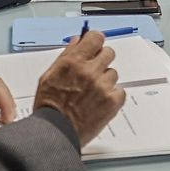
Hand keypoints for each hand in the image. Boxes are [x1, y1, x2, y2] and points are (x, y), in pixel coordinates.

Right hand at [33, 31, 125, 145]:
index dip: (96, 42)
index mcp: (73, 62)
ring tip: (91, 93)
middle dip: (101, 60)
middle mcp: (89, 71)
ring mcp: (102, 86)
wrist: (55, 133)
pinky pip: (120, 91)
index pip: (96, 37)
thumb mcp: (49, 75)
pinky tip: (99, 102)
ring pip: (113, 73)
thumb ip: (66, 55)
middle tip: (93, 72)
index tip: (95, 46)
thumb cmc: (49, 106)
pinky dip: (112, 96)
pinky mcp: (112, 101)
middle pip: (109, 53)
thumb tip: (77, 40)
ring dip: (105, 80)